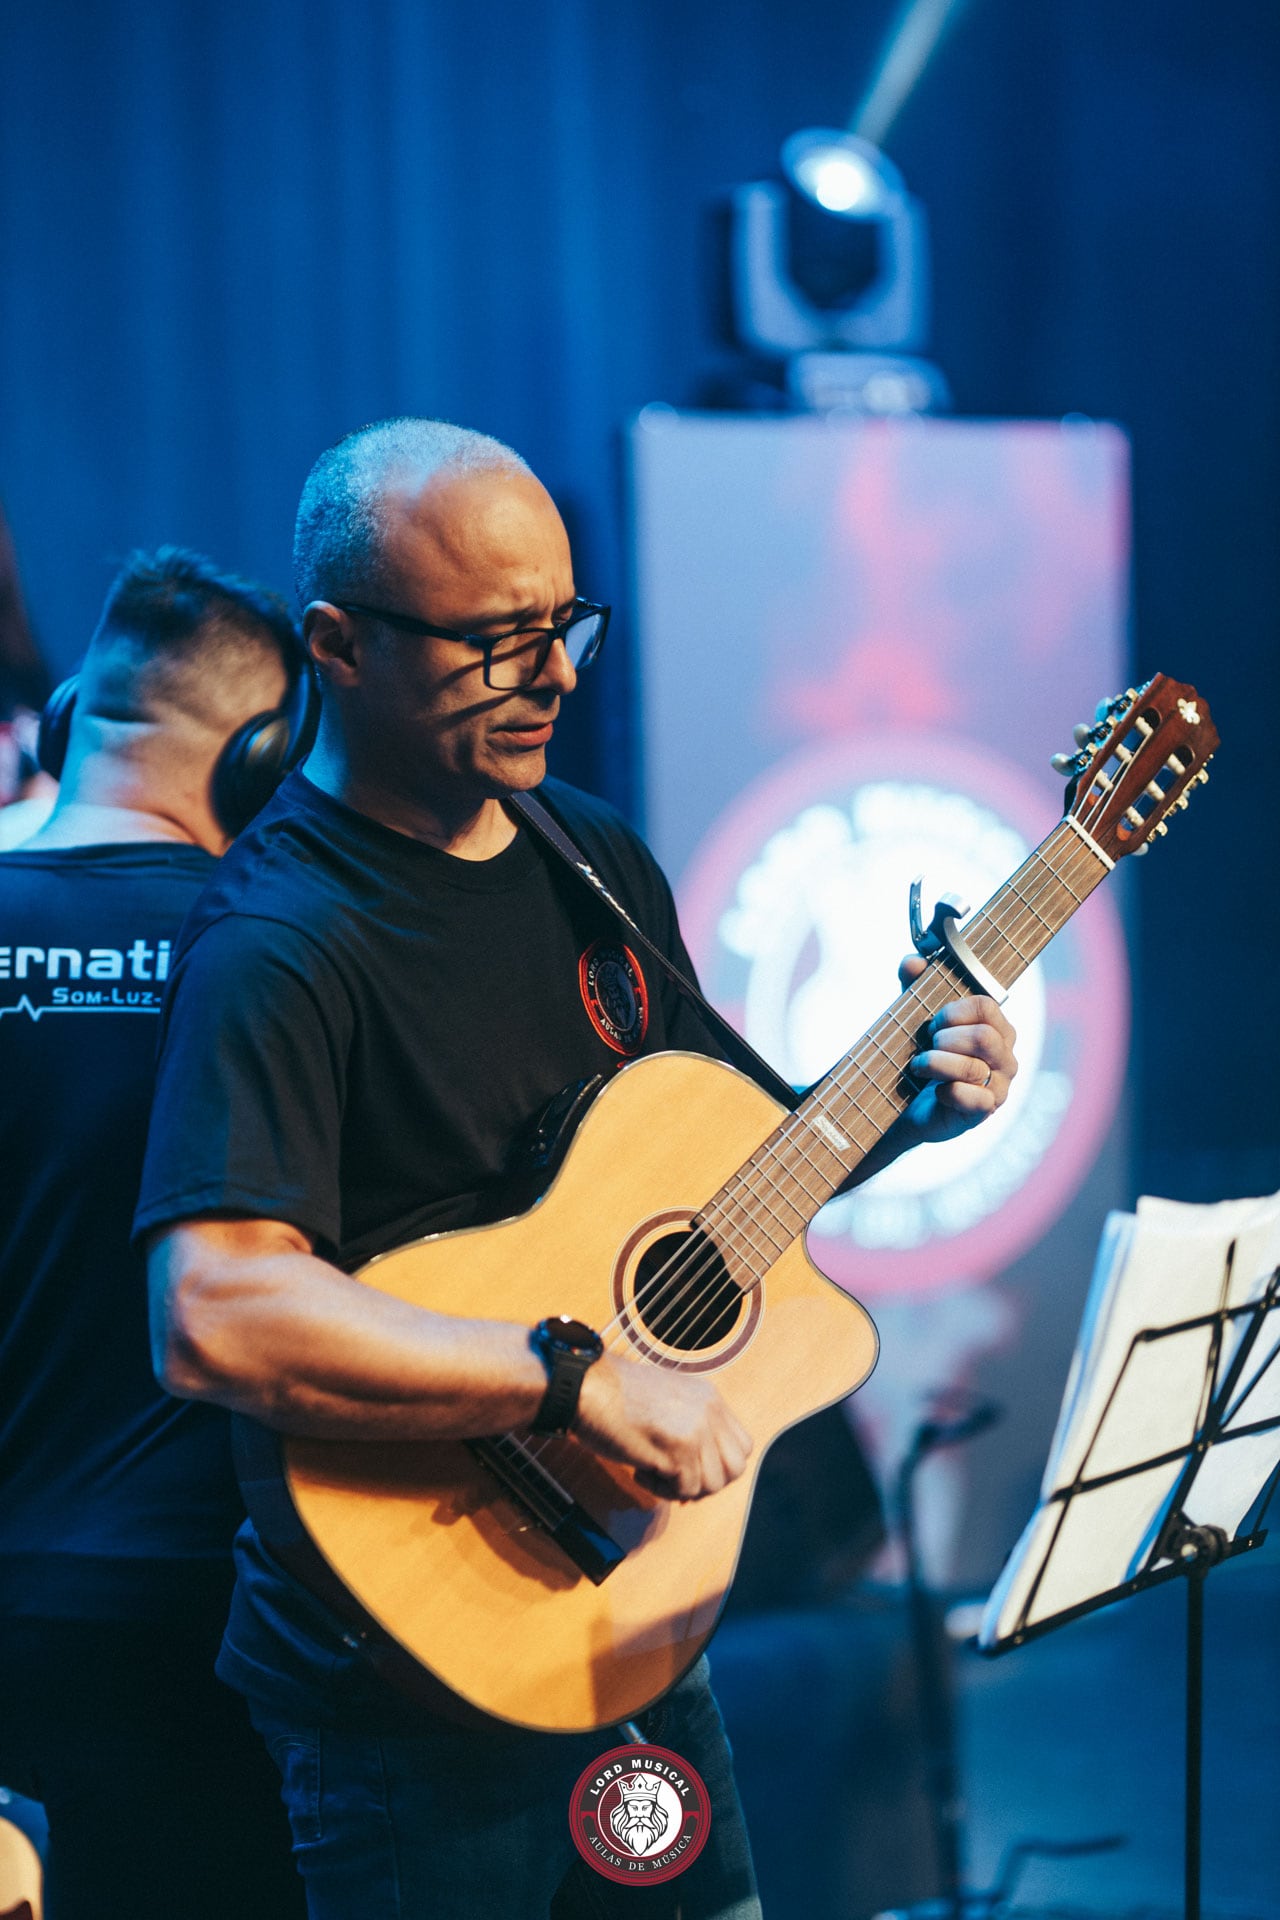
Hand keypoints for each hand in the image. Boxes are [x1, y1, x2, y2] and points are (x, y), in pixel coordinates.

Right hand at [575, 1350, 751, 1499]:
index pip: (742, 1446)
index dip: (718, 1466)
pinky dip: (662, 1491)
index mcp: (709, 1397)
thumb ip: (690, 1427)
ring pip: (713, 1484)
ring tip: (653, 1473)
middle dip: (706, 1482)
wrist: (586, 1387)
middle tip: (675, 1478)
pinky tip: (640, 1472)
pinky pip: (686, 1490)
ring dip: (683, 1489)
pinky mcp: (679, 1450)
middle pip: (735, 1469)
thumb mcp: (667, 1402)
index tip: (690, 1469)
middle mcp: (709, 1411)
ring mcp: (697, 1430)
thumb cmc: (613, 1396)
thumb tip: (699, 1473)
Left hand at [897, 953, 1017, 1145]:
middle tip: (928, 1045)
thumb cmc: (924, 1056)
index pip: (986, 1006)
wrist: (910, 1106)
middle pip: (983, 1037)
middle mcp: (1006, 1056)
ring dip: (936, 1064)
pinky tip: (936, 1091)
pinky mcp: (984, 1112)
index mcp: (997, 1028)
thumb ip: (915, 987)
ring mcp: (999, 1086)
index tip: (934, 1022)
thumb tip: (912, 961)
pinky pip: (972, 1098)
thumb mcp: (916, 1018)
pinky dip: (947, 1092)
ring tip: (919, 1065)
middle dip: (945, 1039)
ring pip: (973, 1068)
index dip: (954, 1011)